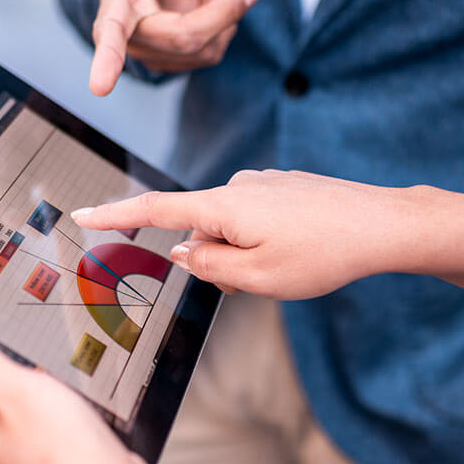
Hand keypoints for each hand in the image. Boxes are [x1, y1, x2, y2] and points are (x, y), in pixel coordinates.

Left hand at [0, 315, 161, 463]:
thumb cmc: (67, 455)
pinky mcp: (46, 462)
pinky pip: (47, 419)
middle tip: (49, 379)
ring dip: (47, 389)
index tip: (19, 349)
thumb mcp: (13, 389)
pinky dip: (64, 410)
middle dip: (23, 370)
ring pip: (24, 399)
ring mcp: (15, 459)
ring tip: (68, 403)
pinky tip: (81, 419)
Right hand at [72, 169, 419, 298]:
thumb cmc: (322, 253)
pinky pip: (257, 220)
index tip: (82, 214)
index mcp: (224, 206)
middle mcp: (239, 185)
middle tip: (263, 280)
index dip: (116, 215)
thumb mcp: (257, 279)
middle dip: (218, 261)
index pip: (156, 210)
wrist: (381, 225)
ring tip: (293, 264)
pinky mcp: (284, 187)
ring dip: (246, 254)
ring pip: (232, 230)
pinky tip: (302, 249)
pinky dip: (266, 242)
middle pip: (202, 231)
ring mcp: (264, 184)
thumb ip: (209, 268)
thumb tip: (184, 252)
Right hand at [90, 0, 263, 94]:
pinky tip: (207, 5)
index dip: (107, 59)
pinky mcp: (171, 64)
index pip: (109, 30)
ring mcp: (149, 55)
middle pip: (183, 39)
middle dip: (224, 14)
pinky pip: (210, 53)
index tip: (99, 87)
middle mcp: (128, 35)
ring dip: (223, 15)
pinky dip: (222, 26)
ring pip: (203, 49)